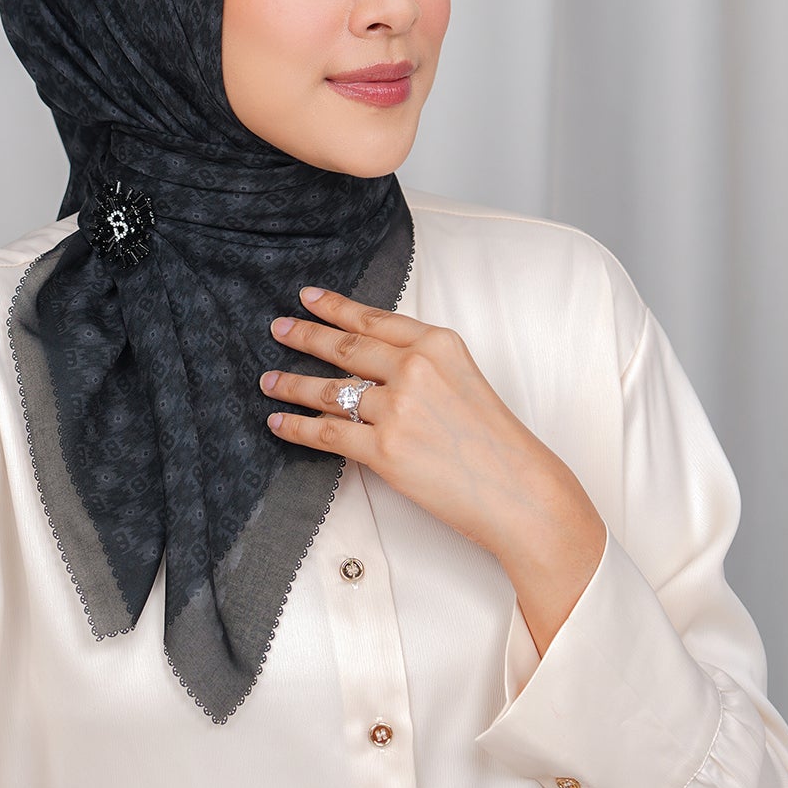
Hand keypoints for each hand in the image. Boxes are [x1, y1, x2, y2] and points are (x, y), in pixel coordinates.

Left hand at [260, 286, 606, 653]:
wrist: (519, 490)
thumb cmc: (499, 444)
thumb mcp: (467, 381)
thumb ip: (426, 366)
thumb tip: (378, 369)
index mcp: (439, 345)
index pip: (374, 319)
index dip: (337, 307)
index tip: (309, 296)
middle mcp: (415, 369)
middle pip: (345, 347)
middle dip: (306, 336)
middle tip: (278, 328)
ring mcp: (397, 409)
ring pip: (329, 390)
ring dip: (292, 384)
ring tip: (268, 380)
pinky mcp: (384, 450)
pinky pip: (326, 433)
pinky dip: (296, 427)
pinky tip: (278, 422)